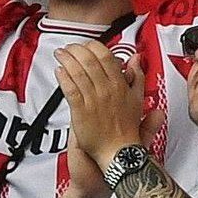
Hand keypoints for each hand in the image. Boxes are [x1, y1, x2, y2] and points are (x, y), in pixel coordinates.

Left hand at [56, 39, 148, 167]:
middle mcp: (107, 90)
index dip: (93, 47)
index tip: (87, 46)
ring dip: (67, 60)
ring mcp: (93, 100)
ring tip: (60, 54)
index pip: (106, 57)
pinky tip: (59, 72)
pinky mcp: (80, 112)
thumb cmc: (127, 129)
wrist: (117, 151)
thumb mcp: (138, 98)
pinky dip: (63, 78)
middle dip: (76, 50)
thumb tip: (135, 59)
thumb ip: (137, 76)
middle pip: (89, 62)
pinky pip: (70, 90)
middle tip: (69, 47)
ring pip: (78, 73)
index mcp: (120, 85)